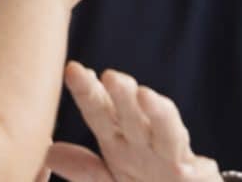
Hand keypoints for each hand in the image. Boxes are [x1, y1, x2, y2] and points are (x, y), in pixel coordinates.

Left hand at [45, 62, 221, 181]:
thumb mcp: (110, 179)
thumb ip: (82, 168)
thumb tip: (46, 152)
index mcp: (118, 140)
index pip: (99, 111)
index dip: (87, 92)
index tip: (74, 71)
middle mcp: (144, 141)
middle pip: (130, 114)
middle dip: (121, 95)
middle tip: (110, 75)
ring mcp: (170, 155)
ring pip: (165, 131)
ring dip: (157, 113)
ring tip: (146, 95)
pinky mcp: (193, 175)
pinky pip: (195, 171)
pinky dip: (194, 167)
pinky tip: (187, 166)